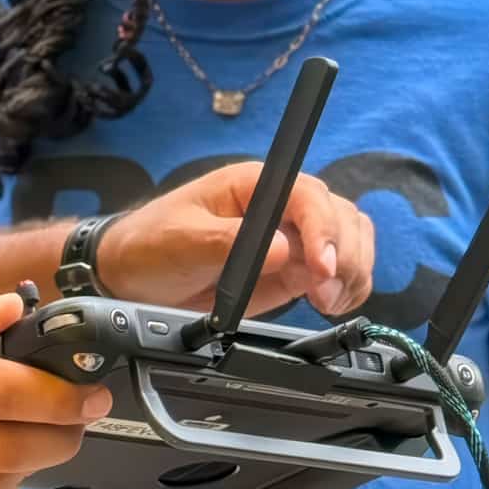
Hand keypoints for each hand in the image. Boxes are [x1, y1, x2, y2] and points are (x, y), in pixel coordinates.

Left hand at [97, 166, 373, 318]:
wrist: (134, 277)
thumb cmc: (151, 244)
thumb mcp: (181, 240)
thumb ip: (227, 242)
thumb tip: (282, 248)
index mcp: (253, 185)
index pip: (306, 195)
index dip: (323, 228)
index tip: (321, 265)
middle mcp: (279, 205)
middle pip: (340, 214)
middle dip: (345, 254)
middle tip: (325, 292)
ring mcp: (291, 237)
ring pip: (350, 239)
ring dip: (353, 271)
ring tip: (328, 302)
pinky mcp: (293, 269)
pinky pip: (339, 270)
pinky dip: (349, 286)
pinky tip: (332, 304)